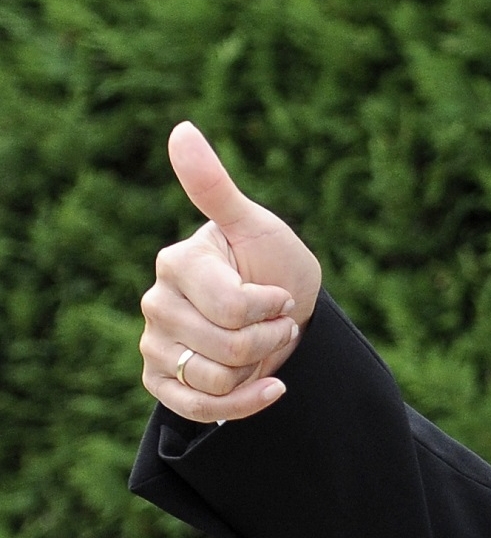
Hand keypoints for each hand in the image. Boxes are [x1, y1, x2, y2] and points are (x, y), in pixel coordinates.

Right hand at [139, 122, 322, 421]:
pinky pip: (198, 409)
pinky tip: (270, 387)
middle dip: (268, 338)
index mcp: (175, 263)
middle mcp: (156, 303)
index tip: (279, 293)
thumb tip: (180, 129)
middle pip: (227, 348)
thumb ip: (215, 187)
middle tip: (276, 321)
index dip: (271, 307)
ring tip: (265, 345)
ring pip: (215, 380)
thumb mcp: (255, 225)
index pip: (233, 308)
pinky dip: (244, 405)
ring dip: (257, 367)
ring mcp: (155, 344)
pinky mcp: (162, 381)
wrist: (287, 309)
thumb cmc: (273, 262)